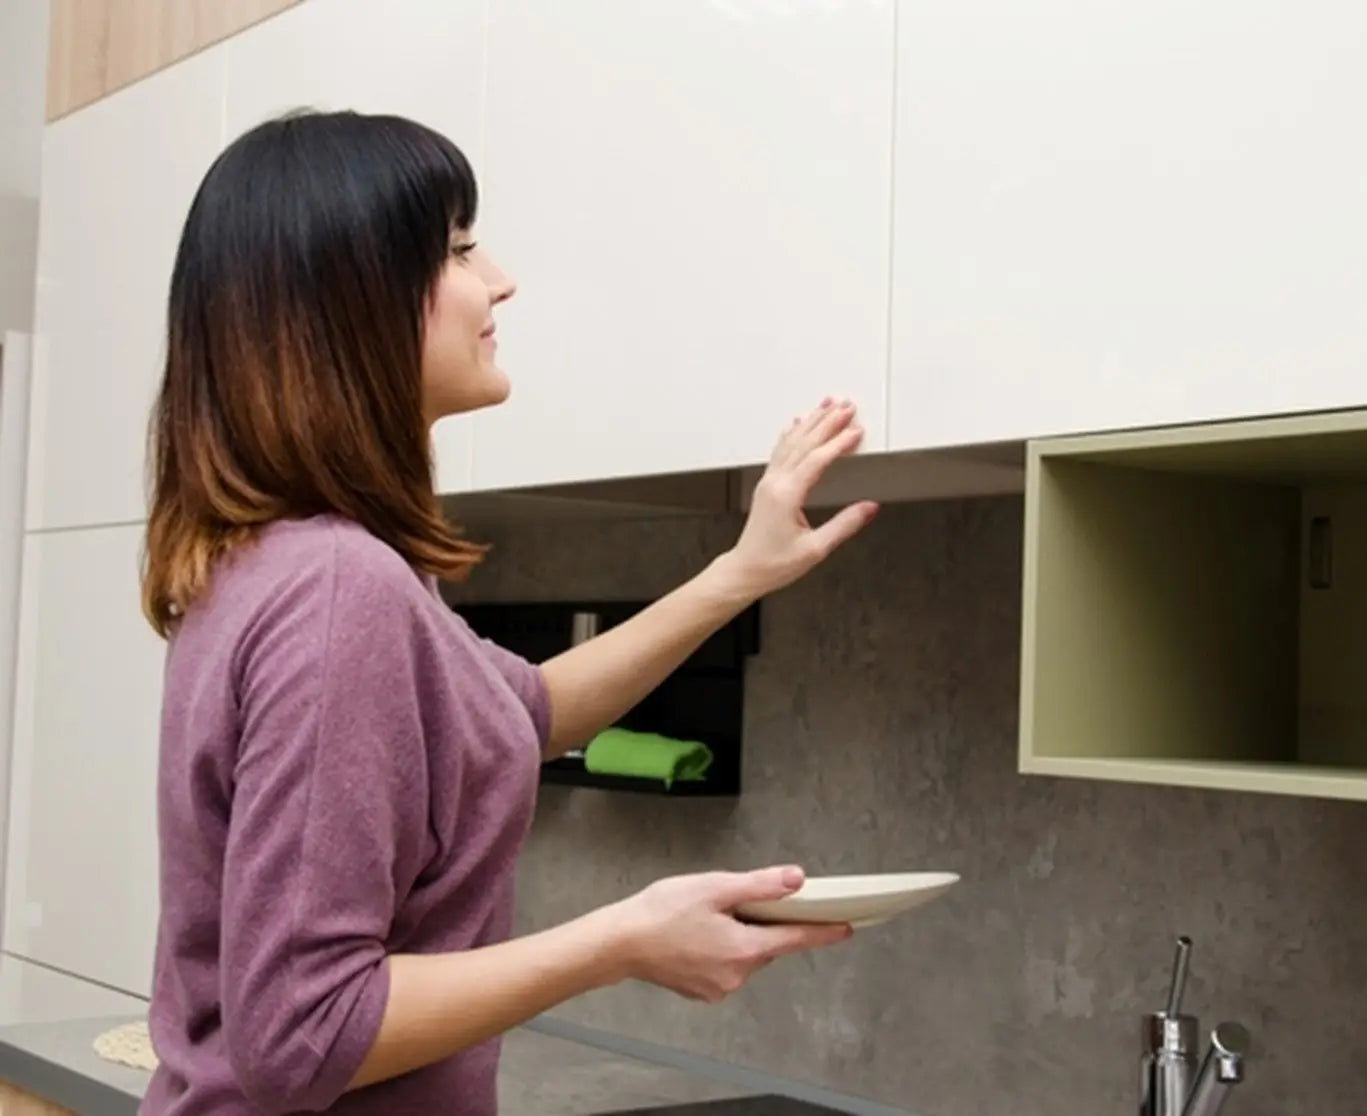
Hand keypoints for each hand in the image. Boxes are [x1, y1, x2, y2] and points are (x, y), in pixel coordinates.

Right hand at [611, 866, 850, 1002]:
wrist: (618, 943)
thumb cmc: (661, 912)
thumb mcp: (714, 888)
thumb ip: (760, 885)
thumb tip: (797, 880)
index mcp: (743, 949)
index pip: (795, 940)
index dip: (823, 931)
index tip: (847, 928)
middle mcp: (736, 975)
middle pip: (767, 945)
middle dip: (762, 923)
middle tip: (737, 899)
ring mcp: (718, 987)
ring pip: (745, 956)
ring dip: (739, 935)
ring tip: (707, 915)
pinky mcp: (702, 990)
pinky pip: (726, 966)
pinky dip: (722, 949)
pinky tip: (697, 933)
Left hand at [720, 398, 877, 599]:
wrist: (746, 570)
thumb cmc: (774, 563)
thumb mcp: (815, 549)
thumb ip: (844, 525)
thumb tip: (869, 508)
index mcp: (786, 495)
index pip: (817, 460)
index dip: (838, 443)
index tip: (856, 430)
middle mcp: (775, 483)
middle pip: (804, 443)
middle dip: (827, 422)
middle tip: (847, 406)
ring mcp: (769, 482)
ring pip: (791, 442)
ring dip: (811, 421)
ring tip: (827, 405)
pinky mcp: (767, 485)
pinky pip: (780, 451)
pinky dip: (791, 433)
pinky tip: (796, 423)